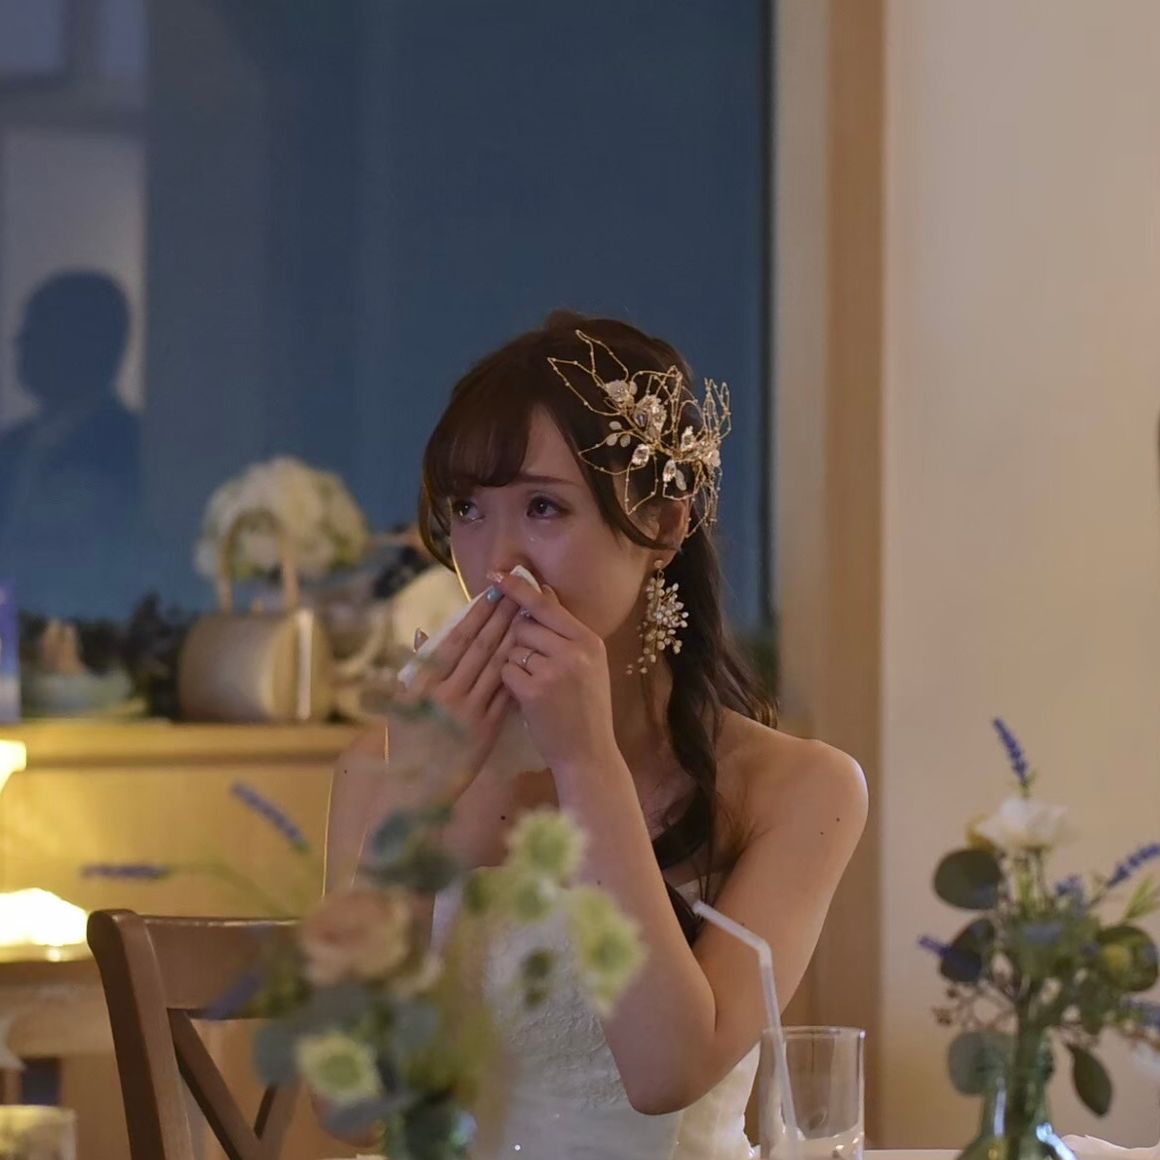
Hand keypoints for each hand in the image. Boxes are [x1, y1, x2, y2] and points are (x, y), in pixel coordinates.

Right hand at [397, 588, 520, 795]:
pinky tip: (531, 655)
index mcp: (423, 681)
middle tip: (519, 593)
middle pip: (482, 647)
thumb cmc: (405, 742)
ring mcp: (468, 712)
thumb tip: (425, 632)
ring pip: (498, 667)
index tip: (493, 592)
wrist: (414, 789)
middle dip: (502, 617)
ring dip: (515, 639)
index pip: (456, 638)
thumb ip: (415, 666)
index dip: (476, 613)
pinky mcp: (487, 730)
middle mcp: (446, 693)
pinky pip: (506, 695)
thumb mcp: (401, 701)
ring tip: (529, 617)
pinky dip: (518, 672)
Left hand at [494, 571, 619, 775]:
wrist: (589, 754)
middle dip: (520, 644)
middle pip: (524, 626)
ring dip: (516, 664)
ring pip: (513, 648)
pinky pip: (507, 671)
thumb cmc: (585, 709)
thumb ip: (564, 630)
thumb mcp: (586, 664)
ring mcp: (556, 669)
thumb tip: (542, 589)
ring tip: (538, 686)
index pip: (546, 604)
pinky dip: (511, 683)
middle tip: (538, 668)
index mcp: (589, 640)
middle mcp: (575, 650)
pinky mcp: (536, 690)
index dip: (518, 588)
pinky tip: (528, 698)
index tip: (496, 572)